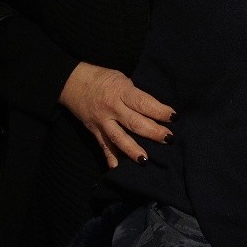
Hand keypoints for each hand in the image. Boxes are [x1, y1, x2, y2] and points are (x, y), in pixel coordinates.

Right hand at [59, 62, 174, 167]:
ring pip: (119, 138)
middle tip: (169, 139)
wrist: (72, 82)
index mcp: (120, 91)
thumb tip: (154, 109)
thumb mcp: (121, 79)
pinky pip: (103, 146)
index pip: (143, 103)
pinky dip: (110, 158)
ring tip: (145, 160)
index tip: (173, 116)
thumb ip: (135, 95)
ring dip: (133, 150)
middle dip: (153, 132)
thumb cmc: (102, 78)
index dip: (159, 111)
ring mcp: (102, 121)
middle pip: (134, 123)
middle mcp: (112, 108)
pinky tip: (117, 168)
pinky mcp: (94, 131)